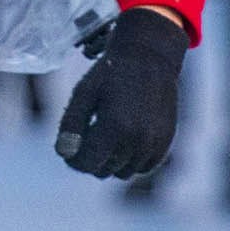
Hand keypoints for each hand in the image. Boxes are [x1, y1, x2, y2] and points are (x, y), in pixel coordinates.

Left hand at [54, 8, 186, 178]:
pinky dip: (131, 160)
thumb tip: (64, 154)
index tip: (70, 148)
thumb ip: (71, 125)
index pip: (87, 163)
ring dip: (111, 161)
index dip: (73, 160)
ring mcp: (154, 143)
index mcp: (115, 126)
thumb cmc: (111, 74)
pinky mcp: (165, 142)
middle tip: (88, 135)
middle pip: (103, 170)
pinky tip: (125, 139)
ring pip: (123, 172)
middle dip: (91, 158)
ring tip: (107, 134)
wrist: (149, 58)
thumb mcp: (83, 93)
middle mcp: (137, 139)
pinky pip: (142, 167)